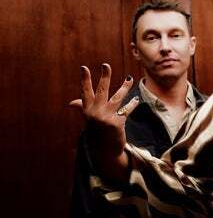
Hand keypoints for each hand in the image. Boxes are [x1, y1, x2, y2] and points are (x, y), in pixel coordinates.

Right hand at [69, 63, 138, 179]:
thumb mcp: (89, 121)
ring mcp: (106, 118)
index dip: (85, 80)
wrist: (105, 152)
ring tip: (129, 79)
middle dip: (104, 77)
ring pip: (117, 98)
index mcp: (87, 111)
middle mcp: (95, 113)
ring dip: (124, 87)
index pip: (85, 92)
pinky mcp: (117, 123)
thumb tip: (71, 103)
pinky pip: (126, 110)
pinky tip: (136, 99)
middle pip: (101, 91)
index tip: (84, 67)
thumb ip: (83, 109)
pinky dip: (132, 104)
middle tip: (106, 65)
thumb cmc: (97, 134)